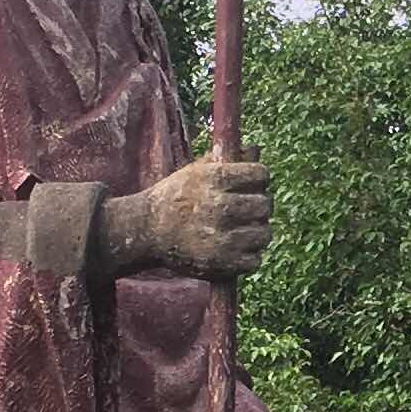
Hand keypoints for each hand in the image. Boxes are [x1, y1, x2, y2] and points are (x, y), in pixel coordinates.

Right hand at [96, 152, 270, 282]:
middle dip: (260, 206)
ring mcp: (221, 237)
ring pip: (264, 233)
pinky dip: (249, 256)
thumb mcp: (195, 171)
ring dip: (257, 232)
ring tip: (243, 231)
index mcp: (215, 179)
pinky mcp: (221, 263)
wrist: (145, 230)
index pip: (260, 174)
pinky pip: (254, 260)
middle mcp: (220, 207)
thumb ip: (227, 160)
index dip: (259, 179)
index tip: (252, 185)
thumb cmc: (174, 197)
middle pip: (265, 204)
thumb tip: (256, 148)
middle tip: (249, 210)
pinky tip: (237, 249)